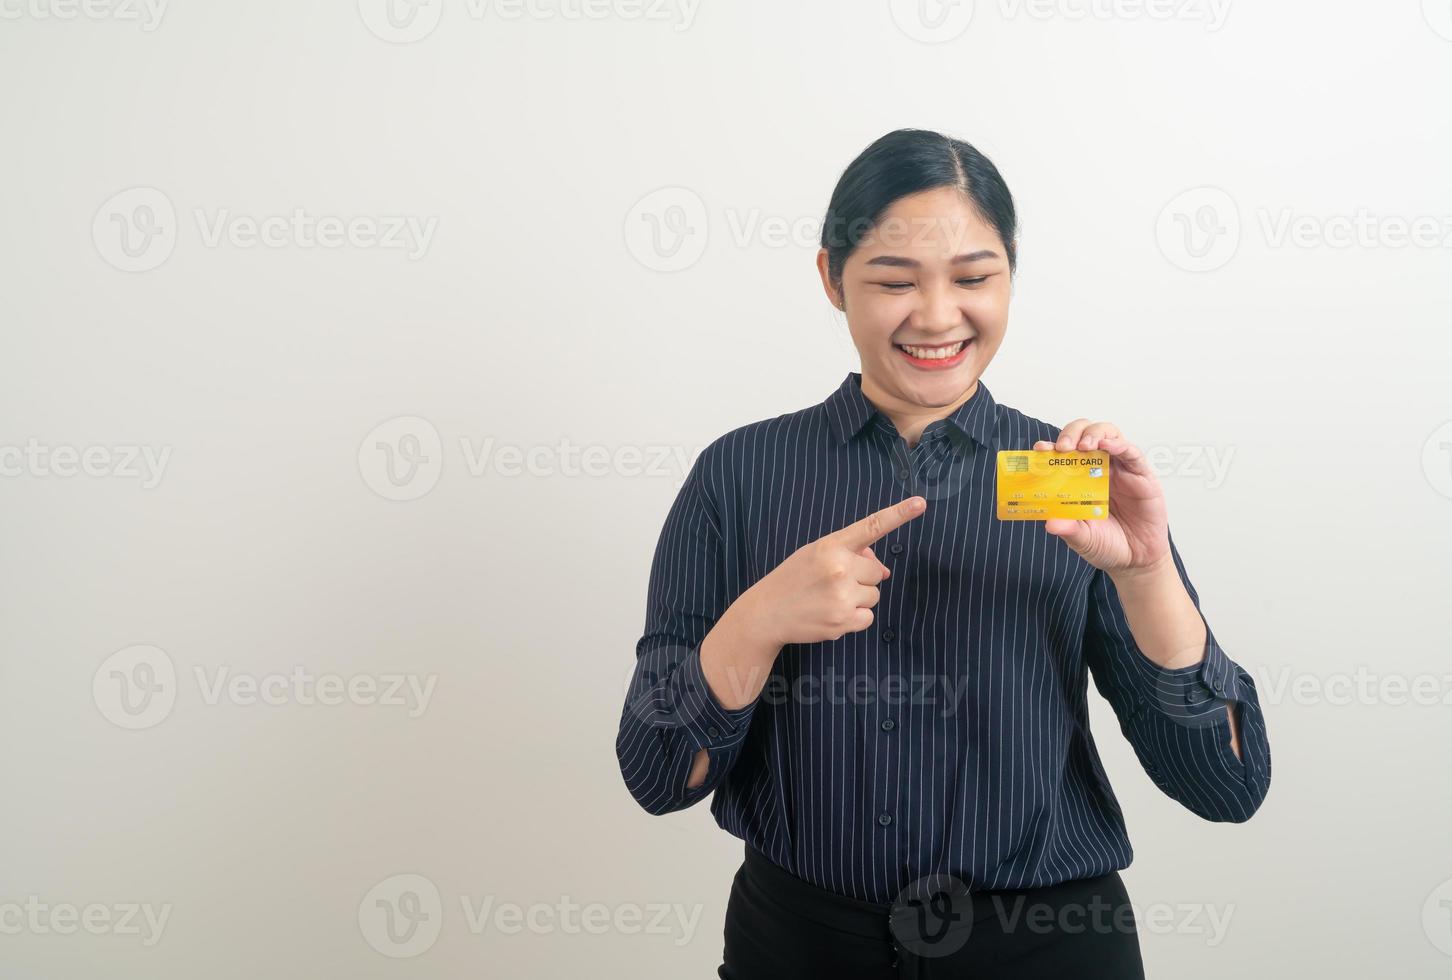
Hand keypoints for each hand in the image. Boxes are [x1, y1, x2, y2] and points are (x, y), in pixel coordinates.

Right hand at [747, 496, 925, 645]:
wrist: (766, 613)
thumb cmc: (794, 579)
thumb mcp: (815, 554)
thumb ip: (849, 554)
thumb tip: (883, 570)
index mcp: (831, 545)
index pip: (871, 526)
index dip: (899, 514)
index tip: (920, 503)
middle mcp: (839, 568)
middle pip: (876, 571)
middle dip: (862, 577)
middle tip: (833, 583)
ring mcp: (841, 596)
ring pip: (874, 595)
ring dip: (858, 598)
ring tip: (829, 599)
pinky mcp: (842, 621)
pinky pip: (868, 617)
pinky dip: (855, 618)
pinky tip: (832, 614)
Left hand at [1034, 421, 1169, 575]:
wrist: (1135, 560)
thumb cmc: (1107, 545)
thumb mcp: (1083, 539)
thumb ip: (1069, 529)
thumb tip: (1050, 523)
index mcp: (1078, 480)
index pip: (1064, 454)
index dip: (1051, 447)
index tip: (1040, 449)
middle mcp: (1099, 469)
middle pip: (1085, 435)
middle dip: (1072, 433)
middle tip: (1063, 447)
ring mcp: (1121, 470)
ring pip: (1108, 435)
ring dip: (1094, 434)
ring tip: (1084, 446)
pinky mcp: (1142, 476)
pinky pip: (1132, 453)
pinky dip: (1120, 445)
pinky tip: (1108, 446)